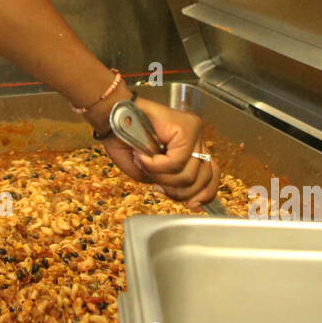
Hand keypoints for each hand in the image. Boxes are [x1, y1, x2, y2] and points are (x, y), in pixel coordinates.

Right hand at [98, 96, 220, 211]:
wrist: (109, 117)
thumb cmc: (124, 141)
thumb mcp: (149, 173)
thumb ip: (169, 185)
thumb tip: (188, 199)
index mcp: (192, 149)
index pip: (211, 175)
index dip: (204, 194)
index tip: (191, 205)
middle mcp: (196, 139)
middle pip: (203, 178)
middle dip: (176, 190)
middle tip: (155, 182)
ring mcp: (193, 132)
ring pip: (189, 174)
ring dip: (161, 177)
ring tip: (144, 163)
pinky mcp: (185, 128)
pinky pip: (176, 161)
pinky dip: (156, 166)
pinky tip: (143, 156)